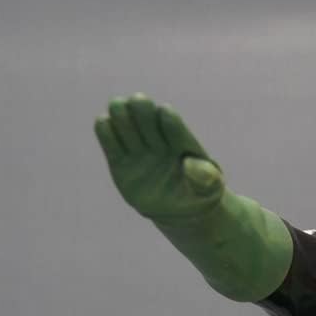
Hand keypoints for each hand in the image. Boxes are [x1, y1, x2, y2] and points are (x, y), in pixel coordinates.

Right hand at [94, 94, 223, 220]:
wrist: (179, 211)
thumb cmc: (198, 193)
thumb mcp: (211, 189)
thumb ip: (207, 178)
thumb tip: (190, 165)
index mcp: (179, 138)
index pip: (168, 118)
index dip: (168, 120)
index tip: (169, 130)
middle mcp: (155, 135)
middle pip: (140, 105)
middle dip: (140, 109)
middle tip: (144, 132)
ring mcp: (136, 146)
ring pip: (119, 111)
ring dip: (120, 114)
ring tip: (130, 137)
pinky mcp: (118, 159)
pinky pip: (105, 131)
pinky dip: (104, 127)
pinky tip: (113, 137)